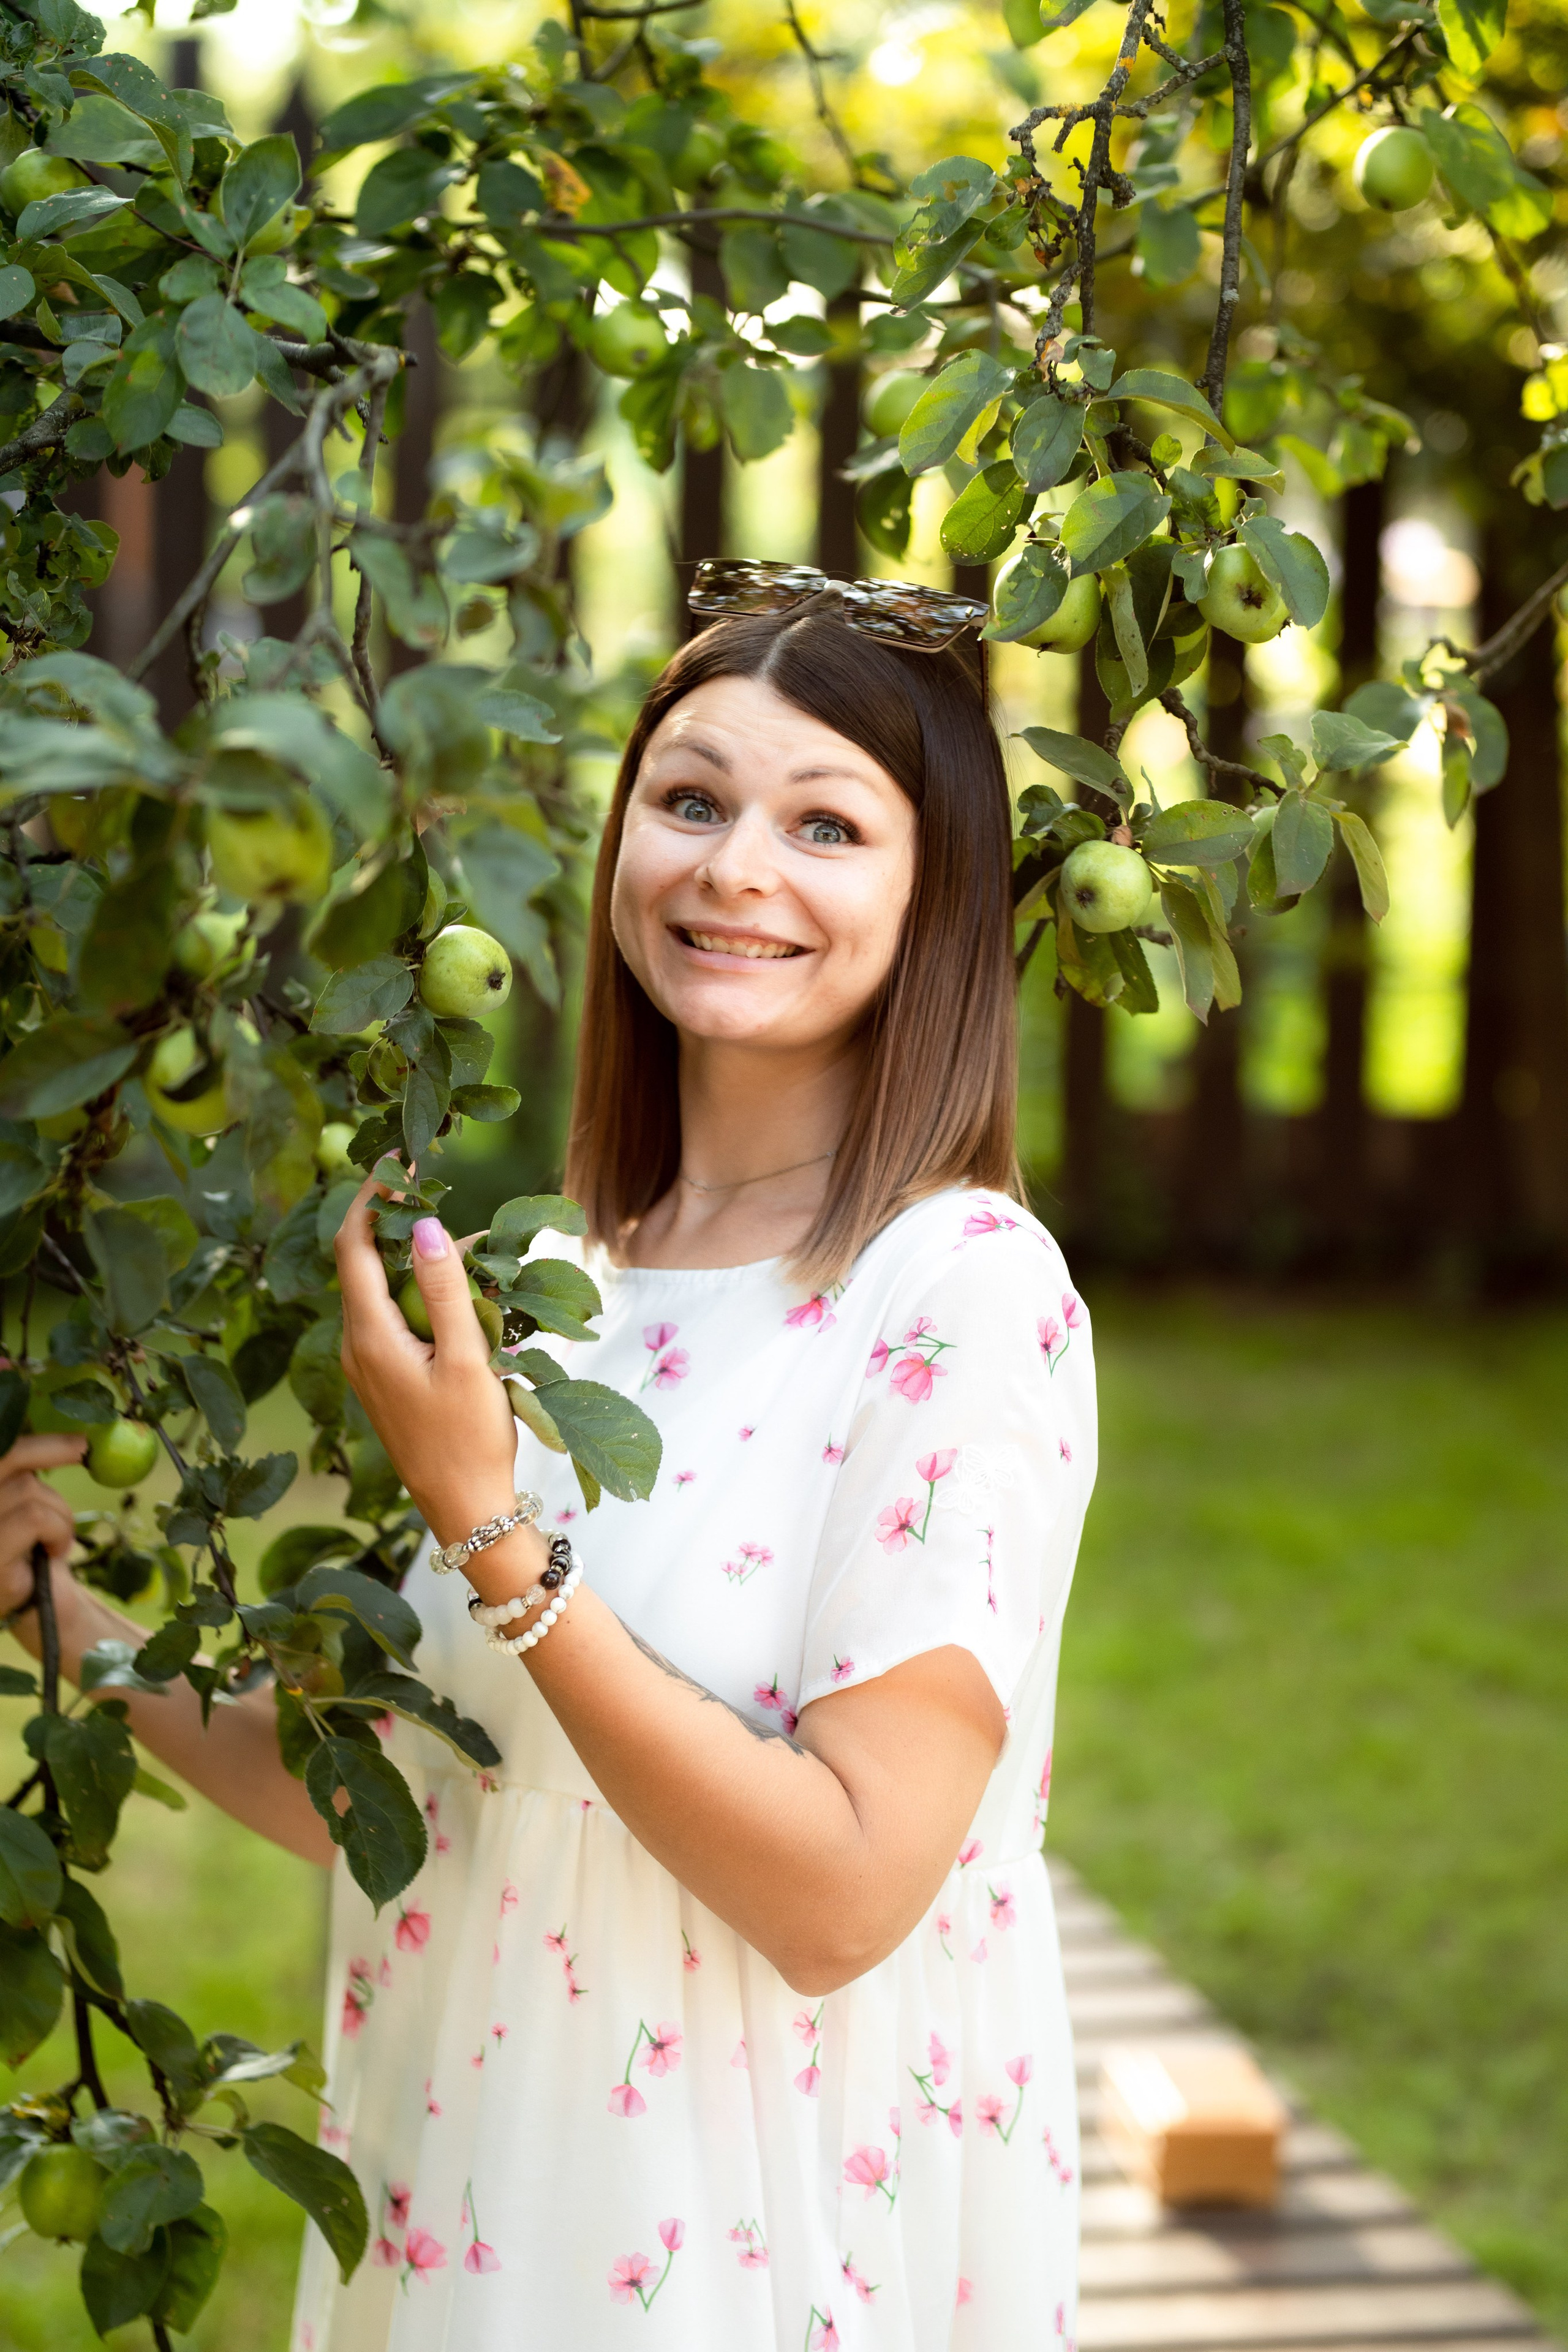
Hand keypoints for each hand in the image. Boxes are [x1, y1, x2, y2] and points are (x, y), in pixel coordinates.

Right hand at [0, 1434, 85, 1618]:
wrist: (38, 1607)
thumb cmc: (32, 1550)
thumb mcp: (25, 1504)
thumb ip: (24, 1472)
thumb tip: (64, 1432)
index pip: (0, 1450)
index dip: (29, 1437)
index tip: (70, 1435)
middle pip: (6, 1458)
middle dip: (49, 1448)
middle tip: (83, 1449)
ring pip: (29, 1491)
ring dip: (59, 1512)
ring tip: (57, 1537)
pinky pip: (36, 1518)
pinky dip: (58, 1531)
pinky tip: (54, 1551)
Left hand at [335, 1174, 522, 1549]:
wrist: (465, 1510)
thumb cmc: (469, 1438)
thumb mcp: (465, 1359)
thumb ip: (444, 1289)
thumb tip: (424, 1224)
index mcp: (369, 1335)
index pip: (353, 1246)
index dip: (371, 1196)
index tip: (398, 1157)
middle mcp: (357, 1345)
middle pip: (365, 1263)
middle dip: (400, 1222)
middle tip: (439, 1190)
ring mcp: (369, 1364)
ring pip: (385, 1291)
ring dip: (420, 1263)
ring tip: (476, 1250)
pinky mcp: (387, 1378)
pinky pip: (397, 1319)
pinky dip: (426, 1296)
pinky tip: (470, 1298)